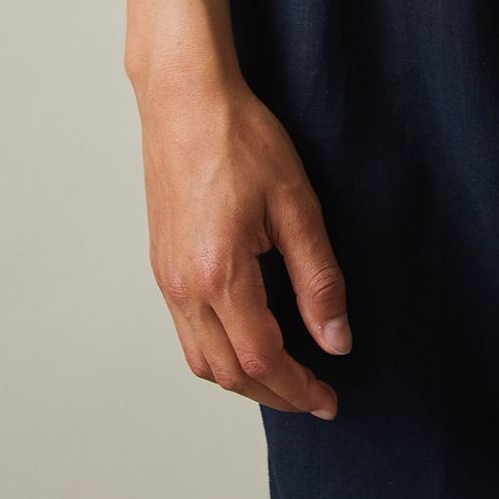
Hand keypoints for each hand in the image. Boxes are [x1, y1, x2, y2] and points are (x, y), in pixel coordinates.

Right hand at [137, 70, 350, 419]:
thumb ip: (317, 278)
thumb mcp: (295, 202)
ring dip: (245, 379)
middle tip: (315, 398)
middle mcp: (185, 286)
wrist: (184, 99)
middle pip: (229, 372)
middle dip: (275, 394)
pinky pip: (187, 333)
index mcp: (219, 274)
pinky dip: (220, 353)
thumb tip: (336, 340)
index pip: (263, 358)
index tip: (330, 399)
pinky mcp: (162, 265)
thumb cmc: (239, 138)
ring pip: (202, 360)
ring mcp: (168, 278)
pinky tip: (248, 339)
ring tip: (286, 377)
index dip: (299, 387)